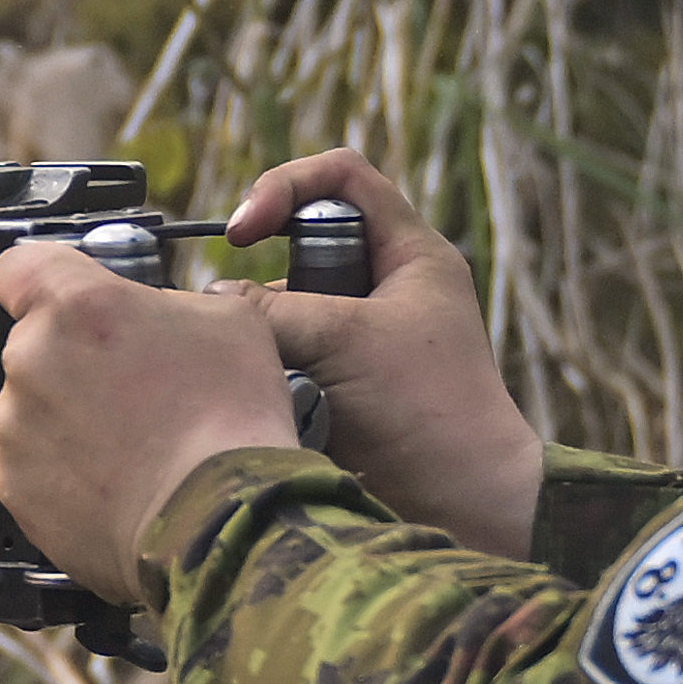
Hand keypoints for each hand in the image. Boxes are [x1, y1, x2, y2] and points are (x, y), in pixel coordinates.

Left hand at [0, 244, 308, 604]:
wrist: (218, 524)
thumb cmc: (228, 424)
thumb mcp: (230, 320)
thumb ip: (171, 301)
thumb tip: (155, 313)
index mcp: (77, 306)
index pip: (19, 266)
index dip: (42, 279)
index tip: (63, 296)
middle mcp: (31, 360)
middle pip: (37, 344)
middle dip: (78, 360)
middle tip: (136, 389)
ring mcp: (16, 428)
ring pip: (35, 407)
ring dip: (71, 418)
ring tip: (134, 444)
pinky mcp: (15, 487)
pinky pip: (34, 465)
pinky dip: (66, 472)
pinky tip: (118, 481)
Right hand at [221, 151, 548, 560]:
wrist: (465, 506)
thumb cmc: (428, 414)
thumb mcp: (343, 340)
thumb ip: (271, 309)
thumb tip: (216, 305)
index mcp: (413, 254)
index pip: (342, 177)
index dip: (285, 188)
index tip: (244, 234)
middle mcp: (393, 288)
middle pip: (308, 244)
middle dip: (271, 274)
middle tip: (253, 313)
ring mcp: (370, 339)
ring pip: (294, 308)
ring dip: (270, 333)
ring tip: (271, 369)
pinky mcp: (349, 385)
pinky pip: (294, 357)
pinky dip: (276, 371)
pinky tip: (273, 397)